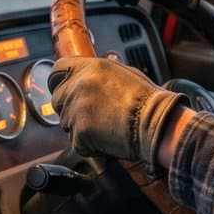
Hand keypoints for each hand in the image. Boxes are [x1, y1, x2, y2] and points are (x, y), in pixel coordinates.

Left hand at [48, 56, 186, 164]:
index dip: (59, 82)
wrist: (156, 123)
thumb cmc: (148, 101)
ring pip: (66, 124)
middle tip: (91, 117)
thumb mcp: (127, 73)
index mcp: (90, 67)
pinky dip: (88, 146)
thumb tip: (101, 67)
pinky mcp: (79, 131)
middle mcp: (79, 85)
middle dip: (70, 109)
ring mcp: (77, 108)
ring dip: (80, 129)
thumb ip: (105, 71)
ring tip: (105, 128)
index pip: (57, 69)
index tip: (63, 89)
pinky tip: (107, 141)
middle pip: (57, 100)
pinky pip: (76, 143)